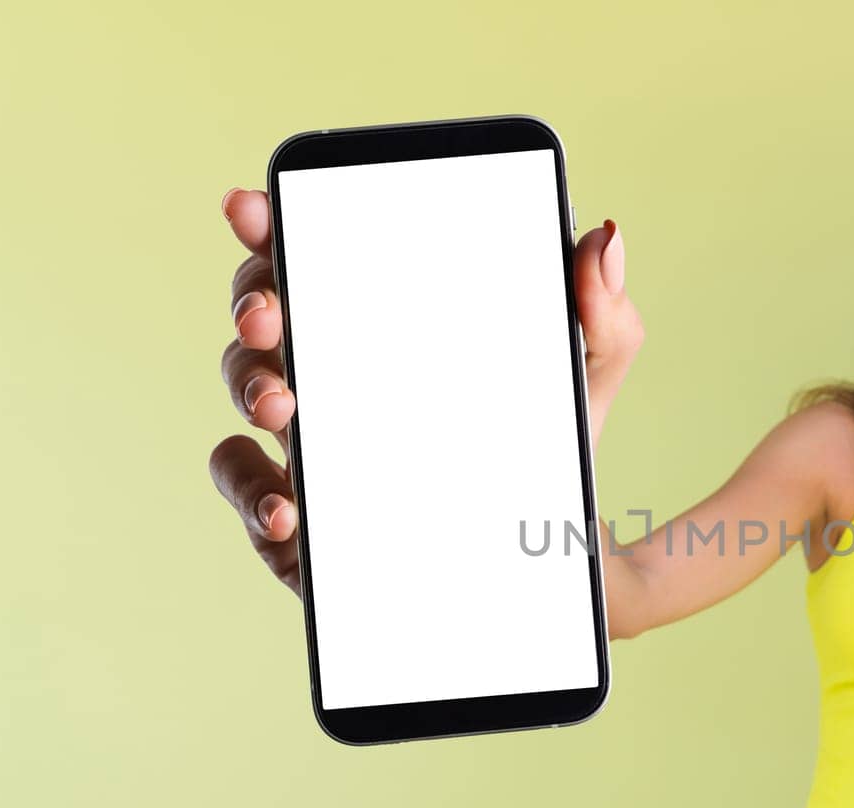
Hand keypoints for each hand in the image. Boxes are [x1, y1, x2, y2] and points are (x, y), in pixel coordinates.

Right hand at [208, 188, 642, 598]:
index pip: (317, 254)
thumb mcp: (585, 379)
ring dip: (250, 390)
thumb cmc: (546, 448)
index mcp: (386, 323)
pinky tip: (291, 509)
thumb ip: (602, 314)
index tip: (253, 206)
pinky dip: (259, 496)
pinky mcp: (309, 518)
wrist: (555, 556)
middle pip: (263, 317)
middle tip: (267, 314)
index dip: (272, 224)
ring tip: (283, 405)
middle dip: (251, 303)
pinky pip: (256, 499)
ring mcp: (313, 445)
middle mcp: (335, 373)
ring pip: (249, 397)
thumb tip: (604, 239)